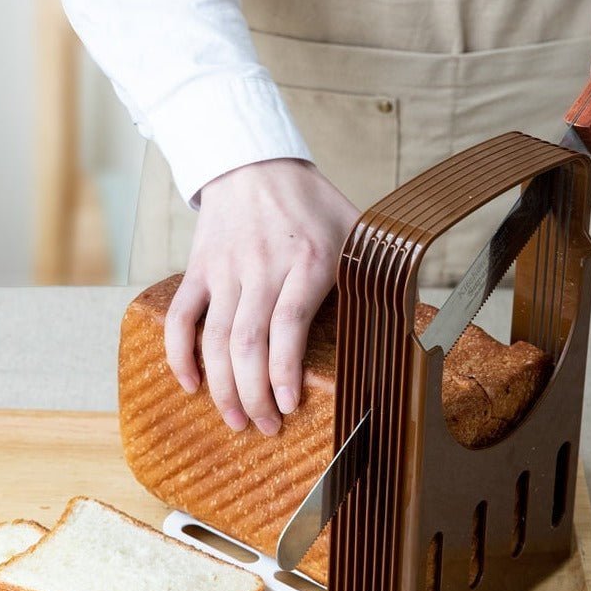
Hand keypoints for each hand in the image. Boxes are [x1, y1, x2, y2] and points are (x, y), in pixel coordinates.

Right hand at [164, 159, 358, 435]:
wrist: (253, 163)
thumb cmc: (311, 205)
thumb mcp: (355, 229)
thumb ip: (376, 272)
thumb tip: (411, 322)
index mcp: (305, 261)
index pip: (288, 323)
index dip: (283, 370)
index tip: (288, 405)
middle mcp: (261, 268)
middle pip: (248, 342)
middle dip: (253, 394)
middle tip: (265, 427)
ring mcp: (224, 271)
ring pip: (214, 339)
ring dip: (222, 388)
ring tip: (236, 421)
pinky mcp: (198, 271)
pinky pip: (181, 318)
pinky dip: (179, 355)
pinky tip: (191, 385)